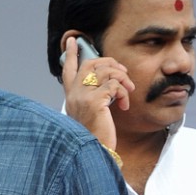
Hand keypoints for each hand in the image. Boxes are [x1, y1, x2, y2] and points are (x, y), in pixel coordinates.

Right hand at [61, 36, 132, 152]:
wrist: (94, 153)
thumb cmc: (95, 137)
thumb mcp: (91, 114)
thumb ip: (94, 97)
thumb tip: (110, 81)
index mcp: (71, 97)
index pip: (68, 70)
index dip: (71, 54)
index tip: (73, 41)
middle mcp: (74, 95)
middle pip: (91, 63)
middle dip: (111, 63)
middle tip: (123, 73)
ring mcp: (82, 97)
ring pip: (106, 71)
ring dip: (123, 79)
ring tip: (128, 92)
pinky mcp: (95, 102)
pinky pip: (115, 85)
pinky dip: (124, 93)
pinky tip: (123, 105)